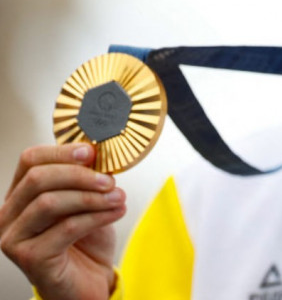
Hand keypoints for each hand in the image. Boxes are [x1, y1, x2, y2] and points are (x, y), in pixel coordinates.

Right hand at [0, 143, 125, 299]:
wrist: (90, 282)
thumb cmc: (86, 241)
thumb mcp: (86, 202)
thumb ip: (85, 179)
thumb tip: (95, 153)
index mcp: (19, 196)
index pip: (30, 160)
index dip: (61, 152)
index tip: (91, 152)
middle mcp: (8, 216)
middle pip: (38, 179)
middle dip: (79, 175)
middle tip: (110, 180)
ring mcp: (14, 239)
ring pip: (49, 203)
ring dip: (91, 197)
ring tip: (119, 198)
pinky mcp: (30, 259)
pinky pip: (66, 228)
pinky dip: (96, 217)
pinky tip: (116, 212)